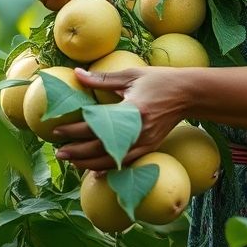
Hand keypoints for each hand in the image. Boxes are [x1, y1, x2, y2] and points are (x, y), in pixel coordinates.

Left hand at [52, 66, 187, 169]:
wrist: (188, 94)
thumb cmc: (160, 80)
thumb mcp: (132, 75)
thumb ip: (103, 79)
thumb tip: (77, 74)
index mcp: (132, 110)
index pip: (96, 125)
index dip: (74, 130)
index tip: (57, 130)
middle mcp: (138, 130)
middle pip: (100, 147)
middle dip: (77, 152)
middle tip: (58, 152)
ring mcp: (145, 142)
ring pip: (111, 161)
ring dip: (88, 163)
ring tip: (71, 161)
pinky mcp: (150, 148)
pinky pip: (125, 164)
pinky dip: (108, 169)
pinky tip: (94, 172)